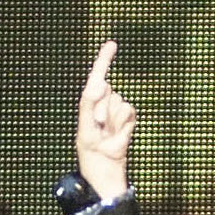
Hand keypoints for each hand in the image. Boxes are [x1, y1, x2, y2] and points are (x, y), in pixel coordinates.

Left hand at [74, 40, 133, 201]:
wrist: (106, 170)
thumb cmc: (91, 152)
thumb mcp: (85, 128)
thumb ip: (89, 105)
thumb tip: (102, 84)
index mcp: (90, 104)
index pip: (97, 78)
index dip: (104, 60)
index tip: (112, 44)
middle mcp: (104, 104)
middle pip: (106, 91)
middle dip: (101, 107)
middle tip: (98, 128)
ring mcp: (117, 111)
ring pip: (117, 102)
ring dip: (112, 119)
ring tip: (107, 134)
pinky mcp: (129, 119)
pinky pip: (128, 110)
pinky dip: (123, 123)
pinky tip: (118, 135)